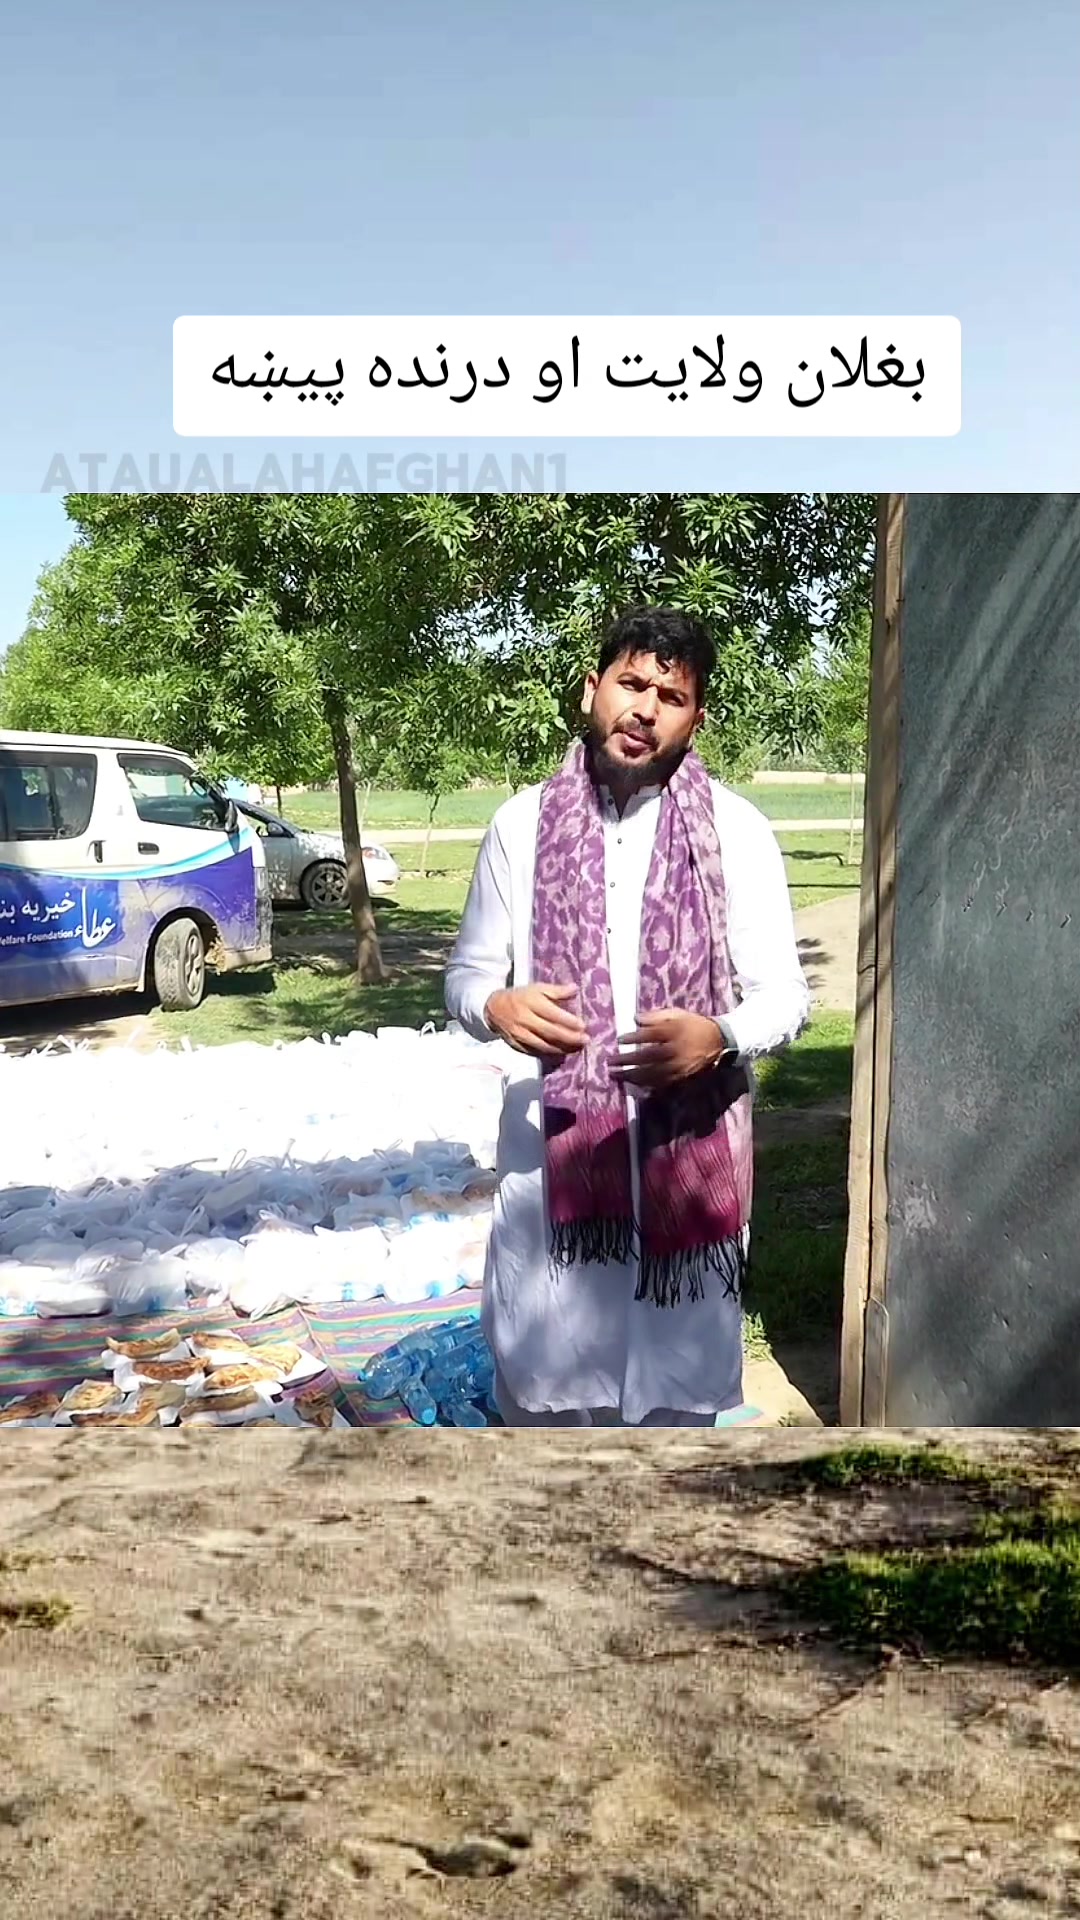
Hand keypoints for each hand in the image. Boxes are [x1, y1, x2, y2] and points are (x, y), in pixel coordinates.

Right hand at [485, 983, 588, 1059]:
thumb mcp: (537, 988)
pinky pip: (535, 1052)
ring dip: (562, 1048)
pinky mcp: (517, 1045)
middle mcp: (525, 1019)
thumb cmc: (520, 997)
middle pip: (550, 1032)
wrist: (494, 1009)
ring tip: (577, 1048)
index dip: (568, 1021)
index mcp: (531, 1002)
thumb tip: (575, 989)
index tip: (583, 1026)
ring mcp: (520, 1035)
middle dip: (569, 1038)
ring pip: (544, 1045)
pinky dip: (550, 1053)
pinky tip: (562, 1053)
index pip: (552, 1014)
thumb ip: (556, 991)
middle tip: (585, 1040)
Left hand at [609, 1008, 727, 1091]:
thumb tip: (635, 1019)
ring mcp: (678, 1066)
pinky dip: (645, 1084)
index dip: (633, 1038)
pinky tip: (633, 1083)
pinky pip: (661, 1083)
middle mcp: (675, 1050)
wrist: (717, 1041)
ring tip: (616, 1075)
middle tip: (610, 1062)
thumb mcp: (676, 1013)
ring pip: (652, 1074)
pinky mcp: (681, 1077)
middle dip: (627, 1061)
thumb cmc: (692, 1024)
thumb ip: (655, 1016)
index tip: (619, 1039)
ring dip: (632, 1075)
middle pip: (647, 1057)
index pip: (650, 1035)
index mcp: (674, 1032)